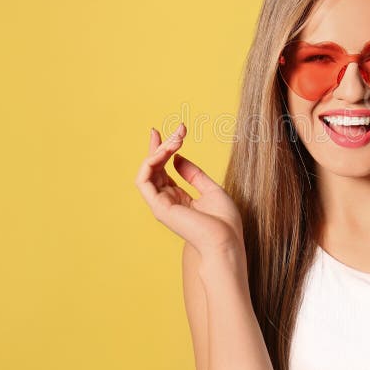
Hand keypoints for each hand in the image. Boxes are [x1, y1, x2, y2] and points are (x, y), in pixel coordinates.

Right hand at [134, 123, 244, 256]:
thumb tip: (177, 158)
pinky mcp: (158, 207)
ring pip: (148, 170)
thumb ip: (193, 174)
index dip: (165, 150)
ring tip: (177, 140)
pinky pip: (144, 180)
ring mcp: (160, 204)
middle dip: (163, 145)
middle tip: (179, 129)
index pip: (164, 170)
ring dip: (160, 150)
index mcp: (179, 199)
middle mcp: (166, 201)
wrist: (226, 240)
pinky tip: (165, 151)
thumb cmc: (223, 221)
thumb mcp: (211, 189)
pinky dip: (151, 162)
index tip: (174, 132)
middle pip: (155, 167)